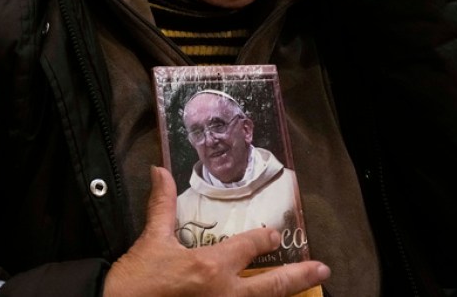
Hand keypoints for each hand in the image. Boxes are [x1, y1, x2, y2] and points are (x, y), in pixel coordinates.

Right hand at [104, 167, 328, 296]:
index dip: (264, 240)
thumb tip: (159, 171)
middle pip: (272, 287)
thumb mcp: (150, 242)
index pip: (249, 248)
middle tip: (322, 270)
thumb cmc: (134, 283)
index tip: (273, 235)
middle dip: (299, 276)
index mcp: (210, 268)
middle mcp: (224, 295)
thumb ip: (162, 207)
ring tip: (304, 291)